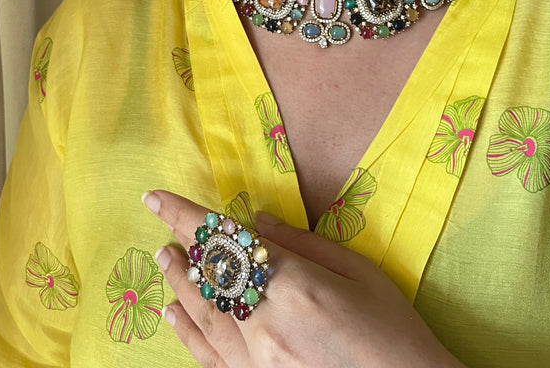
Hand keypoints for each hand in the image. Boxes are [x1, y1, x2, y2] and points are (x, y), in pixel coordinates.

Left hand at [143, 189, 463, 367]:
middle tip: (160, 224)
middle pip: (207, 276)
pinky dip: (186, 332)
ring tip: (163, 259)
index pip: (225, 239)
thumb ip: (302, 245)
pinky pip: (209, 357)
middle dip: (181, 245)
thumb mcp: (358, 272)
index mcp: (293, 285)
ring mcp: (255, 362)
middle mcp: (264, 323)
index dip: (187, 216)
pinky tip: (175, 313)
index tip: (157, 198)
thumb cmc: (392, 331)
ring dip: (179, 282)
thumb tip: (257, 222)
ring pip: (201, 314)